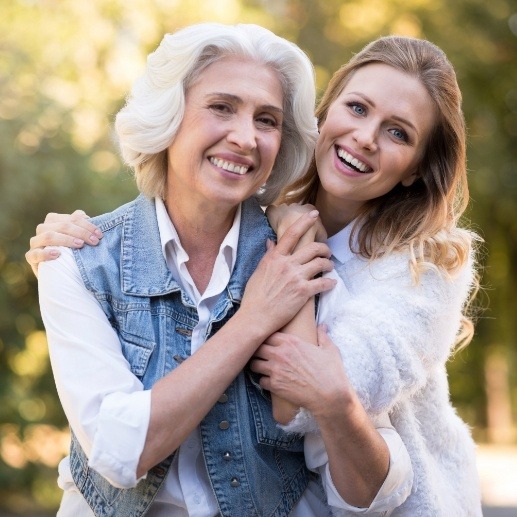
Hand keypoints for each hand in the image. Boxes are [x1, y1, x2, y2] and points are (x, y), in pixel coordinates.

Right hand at [25, 210, 102, 275]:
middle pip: (62, 226)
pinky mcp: (31, 257)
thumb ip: (80, 225)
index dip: (87, 225)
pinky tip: (57, 254)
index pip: (71, 218)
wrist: (59, 272)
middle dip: (81, 232)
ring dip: (66, 240)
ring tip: (79, 244)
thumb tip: (85, 216)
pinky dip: (45, 253)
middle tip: (94, 241)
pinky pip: (34, 254)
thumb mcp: (77, 237)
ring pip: (48, 236)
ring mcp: (35, 242)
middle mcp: (43, 228)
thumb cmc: (71, 250)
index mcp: (54, 220)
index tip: (99, 234)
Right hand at [239, 211, 335, 337]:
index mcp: (275, 257)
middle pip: (313, 248)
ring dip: (329, 264)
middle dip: (324, 248)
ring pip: (321, 263)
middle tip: (327, 252)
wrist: (256, 317)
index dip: (305, 221)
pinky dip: (330, 282)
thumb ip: (268, 256)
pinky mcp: (303, 292)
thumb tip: (271, 242)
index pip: (292, 234)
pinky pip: (323, 283)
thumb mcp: (259, 271)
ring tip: (329, 267)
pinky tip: (331, 283)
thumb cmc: (254, 296)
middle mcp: (287, 264)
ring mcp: (296, 278)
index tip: (314, 214)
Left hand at [250, 325, 352, 414]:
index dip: (268, 339)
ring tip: (262, 369)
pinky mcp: (275, 385)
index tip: (270, 344)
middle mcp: (280, 354)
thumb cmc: (332, 372)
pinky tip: (270, 383)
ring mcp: (275, 370)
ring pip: (254, 364)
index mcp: (291, 342)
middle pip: (257, 348)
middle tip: (262, 356)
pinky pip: (260, 381)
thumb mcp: (330, 350)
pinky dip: (264, 382)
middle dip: (258, 351)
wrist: (331, 396)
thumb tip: (323, 326)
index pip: (268, 334)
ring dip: (257, 366)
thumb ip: (322, 335)